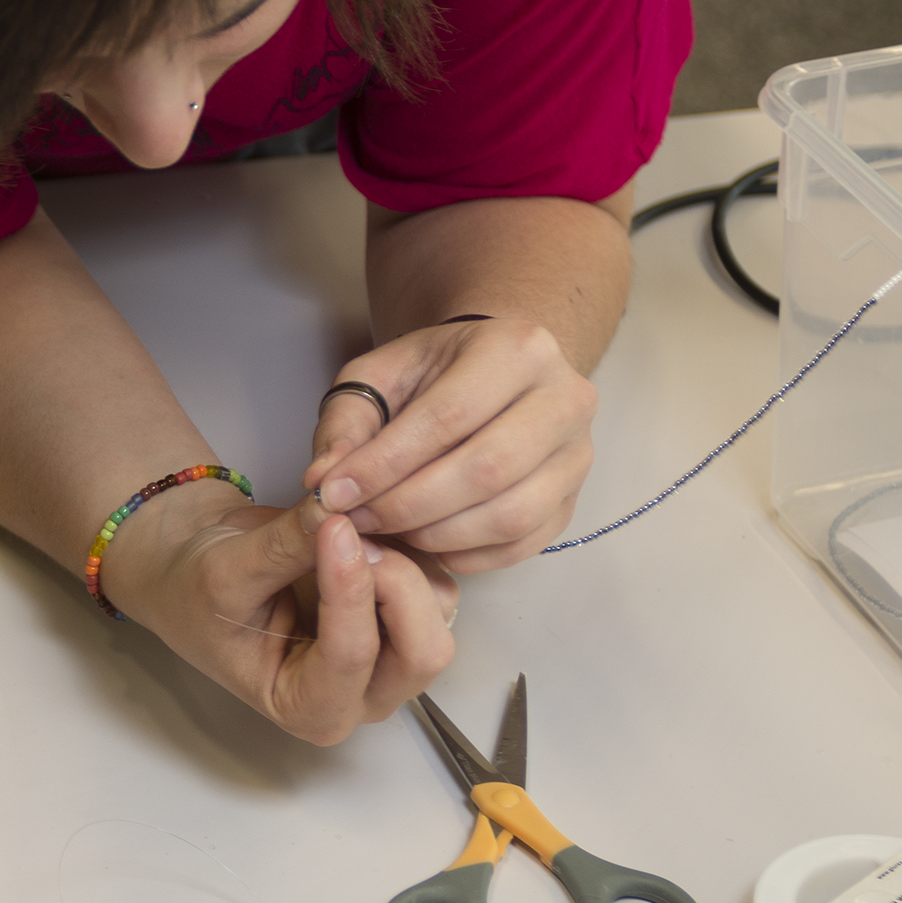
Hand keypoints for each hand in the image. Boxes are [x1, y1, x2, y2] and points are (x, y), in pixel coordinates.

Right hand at [107, 482, 456, 746]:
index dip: (349, 587)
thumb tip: (339, 510)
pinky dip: (412, 544)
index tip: (333, 524)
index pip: (353, 656)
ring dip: (405, 558)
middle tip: (351, 528)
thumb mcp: (227, 571)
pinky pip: (438, 580)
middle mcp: (363, 695)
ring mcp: (392, 658)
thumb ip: (286, 546)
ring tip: (353, 520)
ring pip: (438, 613)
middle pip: (422, 651)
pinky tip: (367, 520)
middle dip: (395, 582)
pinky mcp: (408, 617)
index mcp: (309, 708)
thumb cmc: (200, 592)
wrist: (199, 574)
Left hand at [306, 317, 599, 573]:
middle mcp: (565, 398)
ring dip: (437, 535)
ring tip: (389, 529)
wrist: (495, 376)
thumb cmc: (435, 375)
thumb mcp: (381, 376)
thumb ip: (346, 422)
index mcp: (517, 348)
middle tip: (358, 519)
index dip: (385, 464)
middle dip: (409, 505)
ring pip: (510, 515)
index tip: (333, 492)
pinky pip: (522, 545)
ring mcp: (578, 454)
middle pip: (487, 469)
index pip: (447, 416)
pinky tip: (428, 542)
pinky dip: (468, 555)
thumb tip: (323, 480)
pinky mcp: (574, 501)